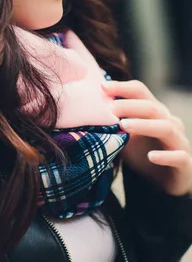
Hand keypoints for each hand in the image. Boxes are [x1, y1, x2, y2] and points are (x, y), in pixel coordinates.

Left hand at [103, 79, 191, 196]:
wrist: (162, 184)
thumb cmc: (142, 154)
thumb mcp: (125, 136)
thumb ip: (114, 122)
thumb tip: (90, 106)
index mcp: (156, 111)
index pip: (141, 91)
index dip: (122, 87)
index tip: (102, 87)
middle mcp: (170, 122)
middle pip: (153, 107)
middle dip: (130, 106)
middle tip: (110, 109)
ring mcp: (180, 142)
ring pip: (166, 128)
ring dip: (144, 125)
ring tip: (124, 126)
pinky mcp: (185, 164)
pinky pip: (179, 156)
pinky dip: (165, 156)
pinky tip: (151, 157)